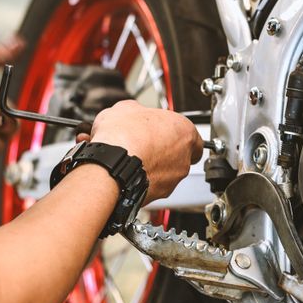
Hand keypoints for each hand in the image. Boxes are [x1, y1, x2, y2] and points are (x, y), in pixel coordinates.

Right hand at [87, 100, 202, 201]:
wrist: (111, 164)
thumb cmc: (124, 137)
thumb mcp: (126, 108)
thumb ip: (139, 111)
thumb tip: (133, 112)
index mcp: (184, 131)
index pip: (191, 135)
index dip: (175, 133)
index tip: (163, 131)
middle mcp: (184, 157)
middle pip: (179, 154)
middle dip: (162, 150)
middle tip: (144, 143)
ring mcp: (173, 178)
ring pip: (167, 172)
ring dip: (152, 166)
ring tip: (131, 157)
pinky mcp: (159, 194)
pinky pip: (152, 185)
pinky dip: (142, 179)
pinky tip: (126, 171)